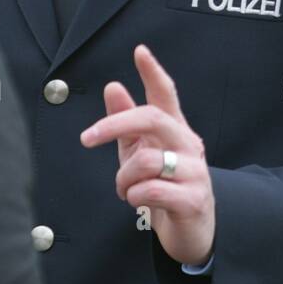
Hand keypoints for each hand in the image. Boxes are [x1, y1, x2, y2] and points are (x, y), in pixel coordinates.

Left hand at [80, 43, 215, 267]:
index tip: (140, 51)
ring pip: (145, 160)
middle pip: (152, 118)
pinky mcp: (193, 199)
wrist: (193, 232)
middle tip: (88, 138)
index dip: (153, 72)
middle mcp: (188, 145)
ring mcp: (194, 172)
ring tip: (126, 190)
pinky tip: (138, 202)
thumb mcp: (140, 153)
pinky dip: (134, 197)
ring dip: (123, 179)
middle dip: (114, 125)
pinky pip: (150, 191)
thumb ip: (127, 124)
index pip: (166, 94)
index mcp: (175, 130)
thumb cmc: (164, 188)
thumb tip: (113, 87)